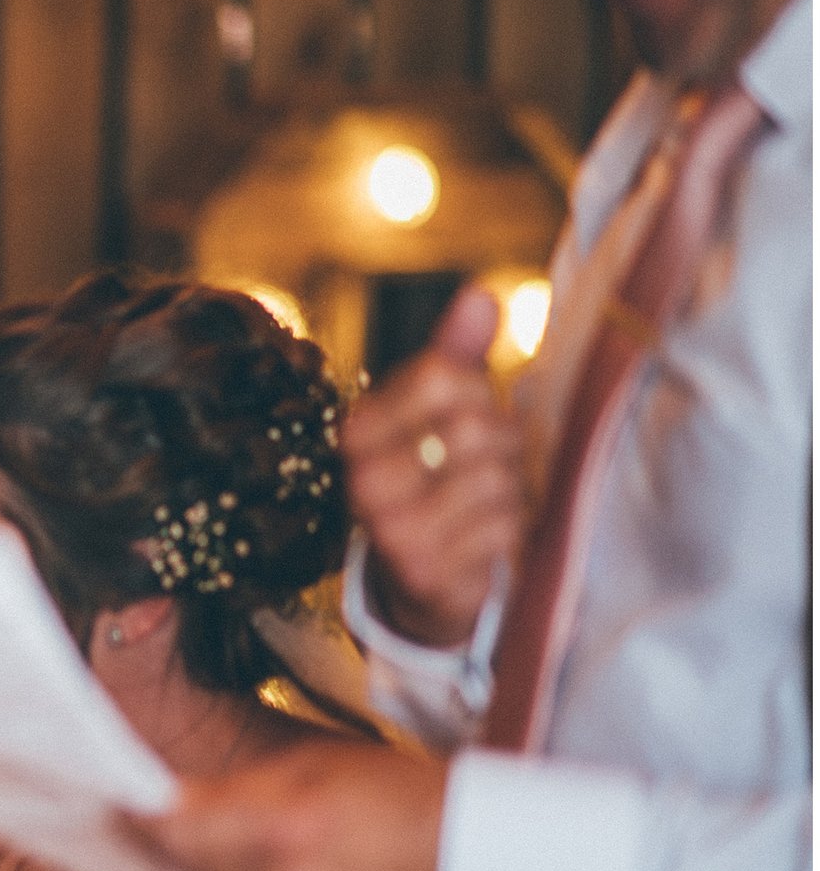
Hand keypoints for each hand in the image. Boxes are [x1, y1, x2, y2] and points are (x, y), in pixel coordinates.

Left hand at [133, 740, 448, 870]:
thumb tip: (178, 802)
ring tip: (228, 845)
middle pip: (191, 868)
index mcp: (279, 826)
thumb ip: (237, 788)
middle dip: (174, 845)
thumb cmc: (395, 793)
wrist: (469, 853)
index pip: (175, 830)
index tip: (122, 807)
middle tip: (151, 823)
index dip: (142, 818)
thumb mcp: (310, 763)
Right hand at [345, 287, 525, 649]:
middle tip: (489, 466)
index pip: (444, 378)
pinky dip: (510, 532)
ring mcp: (388, 527)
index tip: (468, 417)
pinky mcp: (422, 571)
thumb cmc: (438, 477)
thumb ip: (457, 354)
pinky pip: (501, 530)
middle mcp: (362, 479)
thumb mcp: (442, 411)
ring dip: (511, 493)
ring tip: (488, 504)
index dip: (478, 393)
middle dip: (503, 446)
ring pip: (495, 480)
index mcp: (359, 430)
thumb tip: (480, 295)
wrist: (420, 575)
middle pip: (475, 428)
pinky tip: (487, 538)